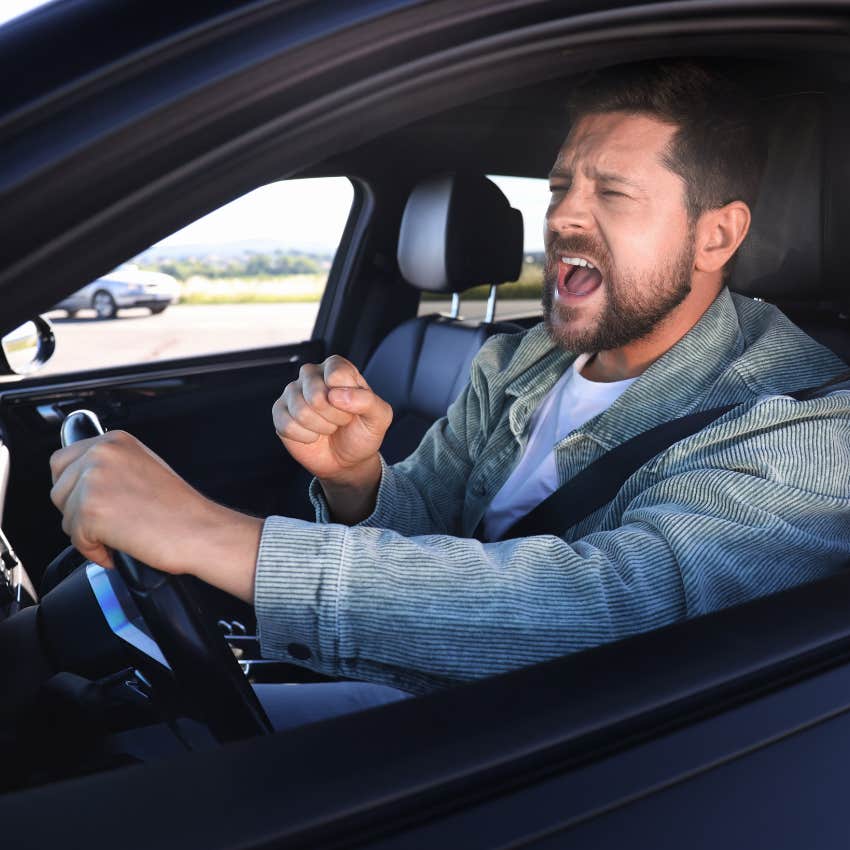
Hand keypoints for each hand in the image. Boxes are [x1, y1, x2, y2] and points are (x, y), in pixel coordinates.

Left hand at [49, 430, 261, 600]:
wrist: (200, 530)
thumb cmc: (181, 508)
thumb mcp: (143, 467)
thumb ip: (110, 466)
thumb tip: (81, 480)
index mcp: (115, 441)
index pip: (63, 460)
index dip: (73, 487)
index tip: (88, 502)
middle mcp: (101, 455)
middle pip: (58, 489)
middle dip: (77, 511)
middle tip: (108, 523)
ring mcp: (93, 481)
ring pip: (65, 516)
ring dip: (87, 533)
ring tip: (120, 535)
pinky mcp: (90, 511)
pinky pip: (75, 539)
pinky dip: (95, 551)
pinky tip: (120, 547)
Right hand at [273, 355, 392, 485]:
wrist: (347, 460)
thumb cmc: (362, 432)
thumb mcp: (379, 417)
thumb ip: (367, 401)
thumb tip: (335, 395)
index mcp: (337, 367)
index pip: (336, 375)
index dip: (348, 400)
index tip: (353, 408)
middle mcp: (312, 374)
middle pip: (316, 395)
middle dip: (334, 417)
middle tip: (341, 421)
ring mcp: (293, 392)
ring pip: (301, 411)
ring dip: (321, 428)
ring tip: (328, 428)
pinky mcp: (280, 412)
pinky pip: (287, 425)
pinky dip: (305, 437)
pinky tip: (313, 435)